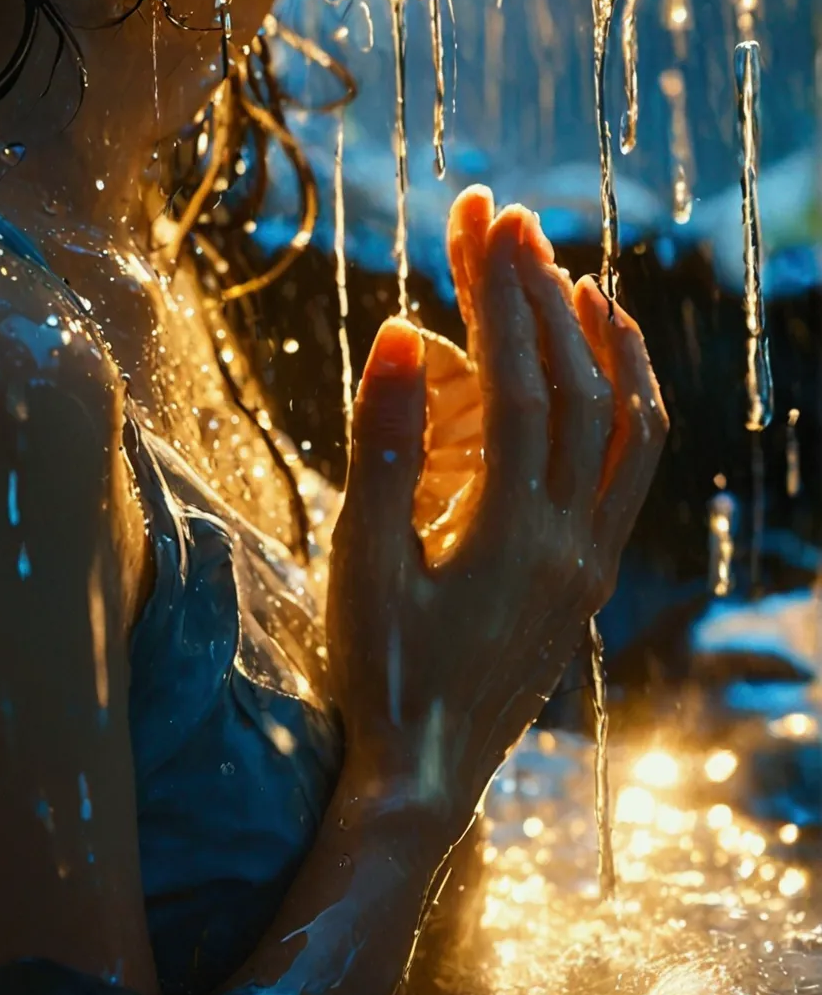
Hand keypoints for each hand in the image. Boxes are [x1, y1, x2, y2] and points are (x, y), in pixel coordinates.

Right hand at [326, 187, 665, 833]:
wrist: (422, 778)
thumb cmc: (377, 673)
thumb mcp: (360, 562)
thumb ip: (384, 446)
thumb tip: (404, 331)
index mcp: (512, 535)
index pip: (523, 383)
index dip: (502, 293)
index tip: (478, 216)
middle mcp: (573, 542)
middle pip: (578, 388)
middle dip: (540, 292)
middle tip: (502, 215)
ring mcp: (592, 559)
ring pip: (629, 426)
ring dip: (602, 340)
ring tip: (569, 270)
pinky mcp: (591, 574)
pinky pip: (635, 468)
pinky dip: (627, 398)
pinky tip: (601, 364)